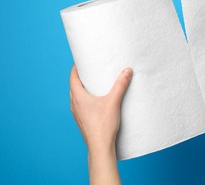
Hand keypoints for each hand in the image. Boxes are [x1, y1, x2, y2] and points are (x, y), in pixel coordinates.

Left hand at [69, 65, 131, 184]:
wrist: (99, 146)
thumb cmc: (103, 125)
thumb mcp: (113, 101)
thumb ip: (120, 85)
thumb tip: (127, 71)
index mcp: (78, 97)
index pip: (73, 78)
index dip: (75, 68)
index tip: (80, 61)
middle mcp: (74, 104)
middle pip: (74, 86)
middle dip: (80, 78)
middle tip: (89, 71)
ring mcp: (77, 114)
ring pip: (76, 97)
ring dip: (82, 89)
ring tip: (92, 85)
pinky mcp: (82, 120)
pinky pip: (80, 106)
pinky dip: (84, 99)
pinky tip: (95, 102)